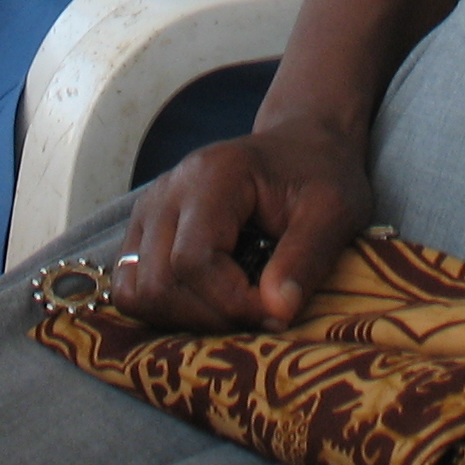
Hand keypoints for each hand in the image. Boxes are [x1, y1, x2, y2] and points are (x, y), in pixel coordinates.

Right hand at [108, 115, 375, 333]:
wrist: (300, 146)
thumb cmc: (321, 176)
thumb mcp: (334, 211)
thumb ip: (306, 259)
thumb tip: (276, 313)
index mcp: (212, 174)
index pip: (195, 260)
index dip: (232, 302)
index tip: (277, 312)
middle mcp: (167, 190)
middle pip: (161, 282)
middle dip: (212, 316)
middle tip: (261, 314)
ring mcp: (149, 210)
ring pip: (137, 292)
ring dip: (185, 319)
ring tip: (235, 308)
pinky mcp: (143, 232)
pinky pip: (131, 288)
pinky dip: (165, 310)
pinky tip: (210, 303)